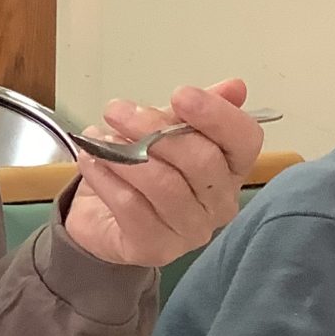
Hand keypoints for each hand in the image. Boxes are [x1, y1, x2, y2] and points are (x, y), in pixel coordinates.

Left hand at [63, 80, 266, 267]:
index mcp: (232, 167)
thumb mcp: (164, 129)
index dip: (216, 115)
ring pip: (164, 185)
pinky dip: (106, 178)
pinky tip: (90, 160)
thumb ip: (193, 110)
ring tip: (99, 138)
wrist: (101, 214)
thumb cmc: (142, 166)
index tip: (180, 94)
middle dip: (155, 129)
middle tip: (117, 111)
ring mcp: (191, 231)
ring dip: (126, 155)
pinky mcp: (156, 248)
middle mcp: (220, 203)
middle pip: (202, 161)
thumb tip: (235, 87)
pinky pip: (132, 207)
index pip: (244, 140)